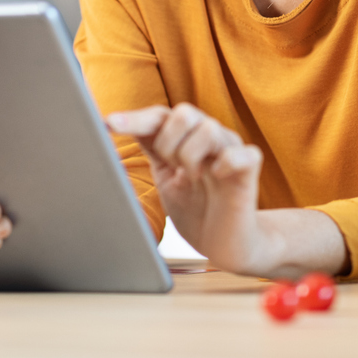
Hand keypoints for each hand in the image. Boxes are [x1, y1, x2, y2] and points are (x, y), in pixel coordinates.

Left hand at [107, 103, 266, 274]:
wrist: (225, 245)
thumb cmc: (195, 210)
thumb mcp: (165, 177)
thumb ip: (151, 149)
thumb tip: (115, 124)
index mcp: (186, 138)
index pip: (159, 117)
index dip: (134, 119)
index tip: (108, 124)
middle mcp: (209, 136)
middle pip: (184, 112)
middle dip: (168, 143)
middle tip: (174, 169)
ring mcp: (230, 149)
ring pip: (207, 129)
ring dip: (191, 157)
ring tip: (195, 178)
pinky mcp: (249, 167)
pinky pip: (239, 152)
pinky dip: (224, 163)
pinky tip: (217, 176)